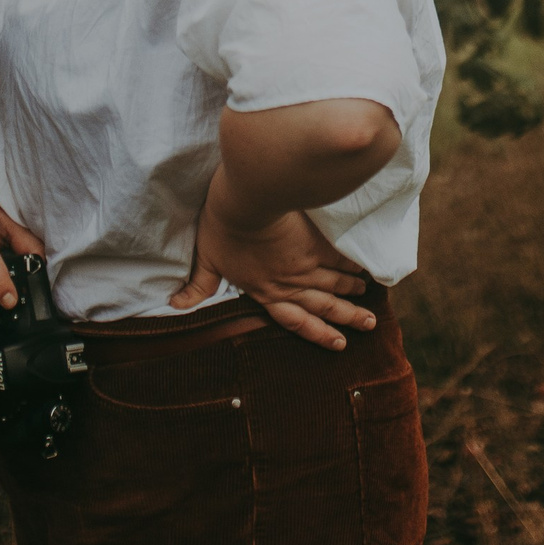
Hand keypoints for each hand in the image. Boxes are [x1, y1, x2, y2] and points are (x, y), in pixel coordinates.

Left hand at [169, 174, 374, 349]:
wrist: (244, 201)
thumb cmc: (221, 228)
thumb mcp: (205, 260)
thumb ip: (197, 287)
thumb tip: (174, 306)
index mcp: (265, 291)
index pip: (295, 320)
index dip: (318, 333)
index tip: (339, 344)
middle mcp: (290, 283)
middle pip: (324, 306)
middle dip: (347, 318)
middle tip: (368, 325)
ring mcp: (306, 264)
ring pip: (335, 283)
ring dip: (352, 293)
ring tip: (367, 298)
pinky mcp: (315, 242)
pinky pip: (339, 257)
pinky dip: (352, 264)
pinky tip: (365, 267)